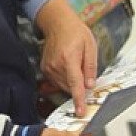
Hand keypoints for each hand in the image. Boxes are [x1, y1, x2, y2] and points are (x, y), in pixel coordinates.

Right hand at [36, 0, 96, 116]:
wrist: (57, 23)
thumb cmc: (75, 32)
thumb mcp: (90, 46)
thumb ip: (90, 67)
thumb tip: (90, 85)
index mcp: (69, 59)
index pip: (75, 84)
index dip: (79, 100)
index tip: (80, 111)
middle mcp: (56, 65)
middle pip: (70, 87)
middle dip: (80, 87)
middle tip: (85, 73)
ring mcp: (48, 68)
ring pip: (63, 86)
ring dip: (72, 83)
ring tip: (75, 65)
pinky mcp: (44, 69)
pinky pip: (57, 82)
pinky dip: (64, 79)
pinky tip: (68, 67)